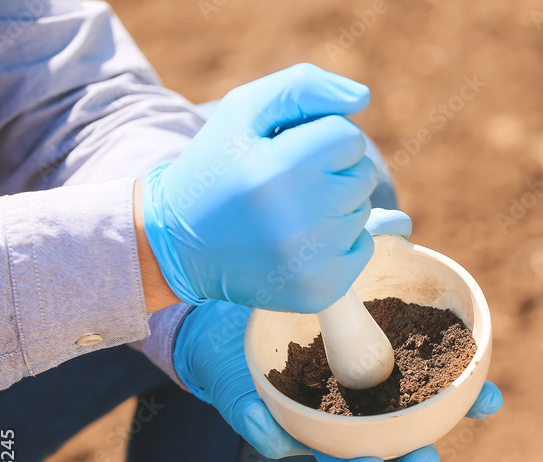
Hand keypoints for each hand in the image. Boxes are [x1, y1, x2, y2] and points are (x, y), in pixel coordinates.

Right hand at [141, 63, 378, 312]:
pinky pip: (363, 248)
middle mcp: (296, 222)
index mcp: (276, 170)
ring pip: (362, 211)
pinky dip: (339, 241)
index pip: (349, 138)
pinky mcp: (318, 292)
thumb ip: (304, 88)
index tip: (290, 150)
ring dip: (334, 206)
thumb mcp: (243, 110)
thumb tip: (363, 97)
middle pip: (362, 175)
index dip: (323, 137)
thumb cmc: (218, 168)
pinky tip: (298, 241)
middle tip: (289, 182)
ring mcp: (309, 263)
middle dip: (332, 170)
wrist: (180, 245)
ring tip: (287, 212)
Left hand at [172, 209, 503, 461]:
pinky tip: (267, 421)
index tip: (491, 399)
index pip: (441, 395)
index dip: (472, 401)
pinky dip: (269, 430)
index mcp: (389, 375)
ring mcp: (315, 422)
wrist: (230, 305)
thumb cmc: (300, 288)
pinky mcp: (266, 423)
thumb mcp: (336, 262)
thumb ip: (370, 242)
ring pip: (340, 461)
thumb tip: (401, 228)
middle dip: (416, 460)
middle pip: (400, 446)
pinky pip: (269, 436)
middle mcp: (359, 408)